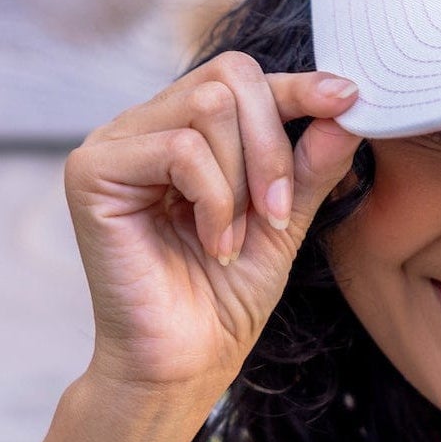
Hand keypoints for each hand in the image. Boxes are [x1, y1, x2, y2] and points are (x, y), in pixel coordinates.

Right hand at [63, 53, 361, 399]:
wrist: (182, 365)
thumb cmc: (225, 298)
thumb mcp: (284, 220)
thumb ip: (310, 164)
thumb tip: (345, 104)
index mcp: (181, 129)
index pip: (242, 77)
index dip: (298, 84)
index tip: (349, 98)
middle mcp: (142, 126)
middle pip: (229, 76)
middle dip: (272, 145)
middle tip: (277, 213)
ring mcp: (112, 143)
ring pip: (209, 106)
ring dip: (242, 180)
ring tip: (233, 239)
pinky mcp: (91, 171)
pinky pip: (180, 149)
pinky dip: (214, 199)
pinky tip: (212, 243)